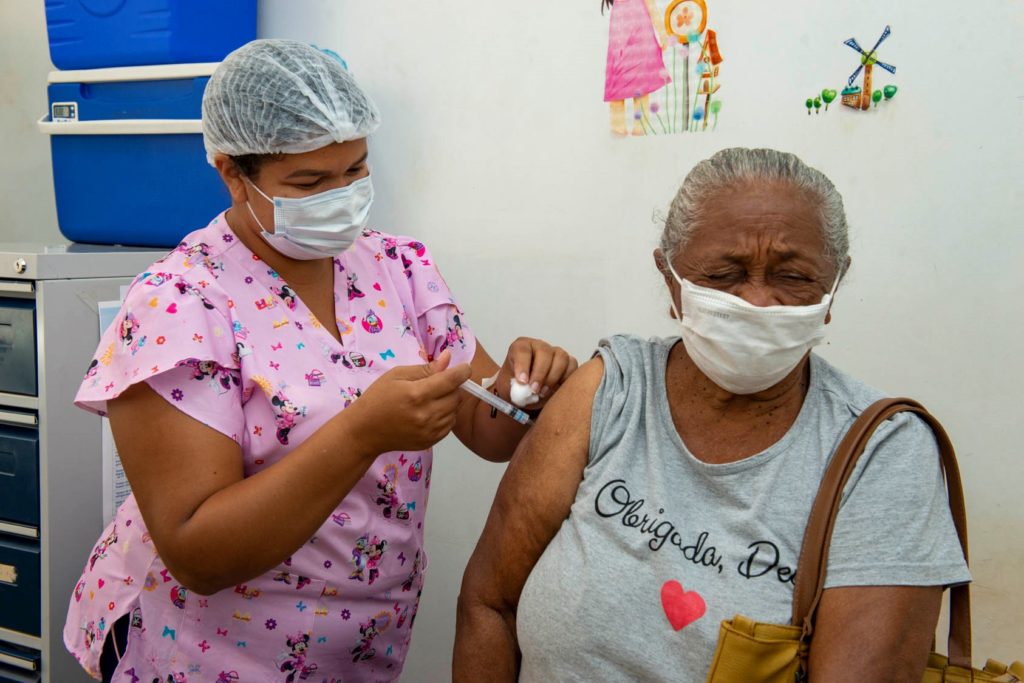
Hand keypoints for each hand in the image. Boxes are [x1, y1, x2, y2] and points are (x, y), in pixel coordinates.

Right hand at [343, 349, 471, 455]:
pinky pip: (449, 425)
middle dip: (452, 387)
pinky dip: (445, 416)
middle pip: (456, 396)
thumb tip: (448, 358)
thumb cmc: (378, 398)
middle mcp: (426, 415)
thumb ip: (425, 368)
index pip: (451, 381)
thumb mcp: (397, 376)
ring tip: (430, 399)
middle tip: (438, 384)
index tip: (465, 368)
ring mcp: (429, 431)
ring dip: (449, 402)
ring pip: (455, 411)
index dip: (462, 372)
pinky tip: (429, 412)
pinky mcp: (430, 441)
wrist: (364, 431)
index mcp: (417, 394)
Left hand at [502, 337, 577, 406]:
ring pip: (560, 358)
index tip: (522, 381)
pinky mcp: (568, 362)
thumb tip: (525, 391)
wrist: (527, 392)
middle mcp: (539, 346)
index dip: (522, 365)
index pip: (522, 350)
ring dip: (553, 377)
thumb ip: (516, 388)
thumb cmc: (517, 386)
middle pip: (544, 352)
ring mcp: (555, 352)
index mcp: (521, 347)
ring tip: (543, 392)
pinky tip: (556, 389)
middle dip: (539, 373)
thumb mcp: (510, 387)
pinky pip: (572, 366)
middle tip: (534, 390)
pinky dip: (565, 379)